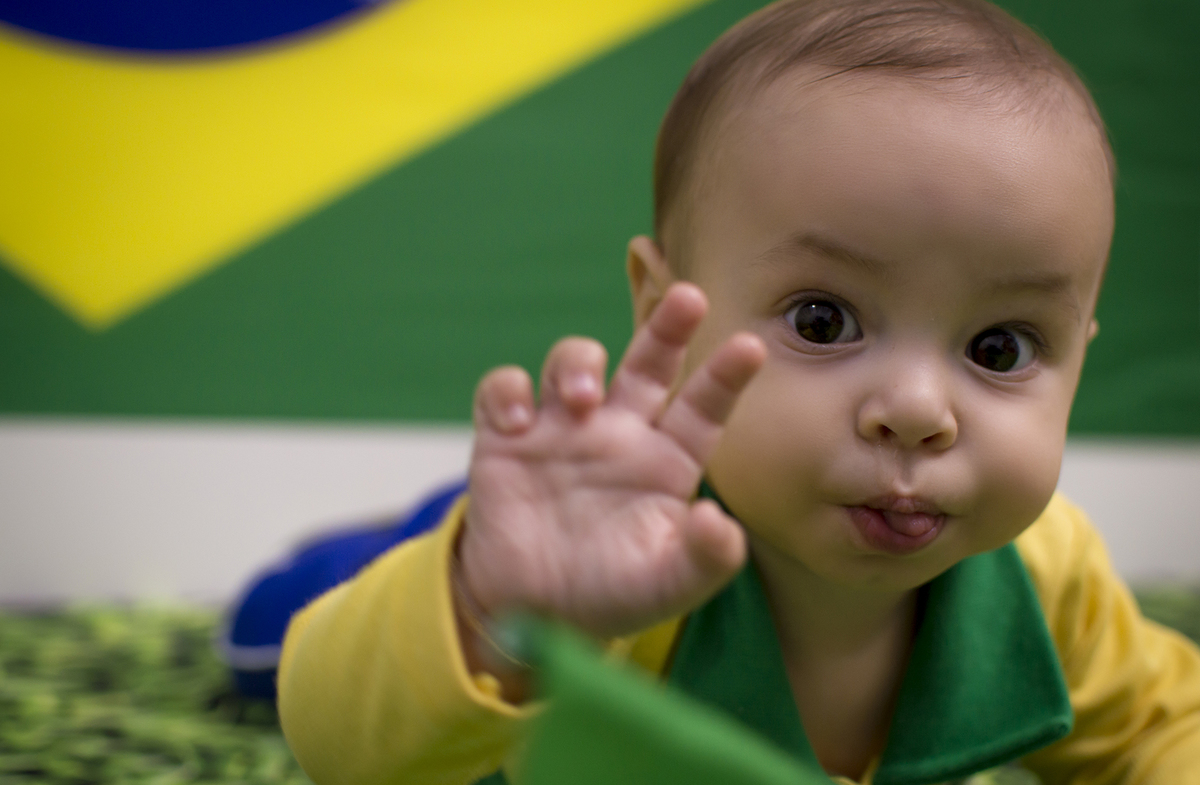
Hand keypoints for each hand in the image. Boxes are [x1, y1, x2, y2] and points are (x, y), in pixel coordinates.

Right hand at [459, 282, 765, 639]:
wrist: (531, 613)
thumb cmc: (610, 593)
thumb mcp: (667, 588)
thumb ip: (704, 560)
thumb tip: (721, 523)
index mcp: (666, 461)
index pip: (702, 408)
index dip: (725, 377)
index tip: (753, 348)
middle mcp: (619, 432)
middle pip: (648, 362)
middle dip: (667, 326)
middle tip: (688, 299)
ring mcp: (562, 428)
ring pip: (574, 361)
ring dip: (578, 362)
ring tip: (580, 398)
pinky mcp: (507, 437)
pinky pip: (503, 389)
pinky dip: (507, 392)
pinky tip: (516, 422)